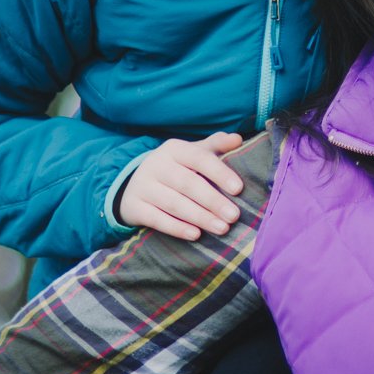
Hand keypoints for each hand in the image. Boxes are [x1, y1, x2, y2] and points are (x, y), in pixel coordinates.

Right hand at [117, 132, 244, 239]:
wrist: (136, 185)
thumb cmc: (177, 168)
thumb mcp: (193, 153)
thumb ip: (216, 145)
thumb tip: (237, 139)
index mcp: (174, 148)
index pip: (200, 158)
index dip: (220, 173)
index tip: (238, 189)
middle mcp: (156, 164)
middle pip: (188, 183)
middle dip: (213, 201)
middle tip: (234, 216)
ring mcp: (143, 186)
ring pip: (174, 203)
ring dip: (200, 217)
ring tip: (222, 228)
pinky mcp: (134, 207)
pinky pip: (156, 219)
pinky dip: (177, 228)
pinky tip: (196, 235)